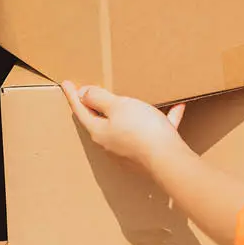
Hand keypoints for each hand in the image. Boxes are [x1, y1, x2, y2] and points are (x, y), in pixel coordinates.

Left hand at [62, 82, 189, 166]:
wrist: (168, 160)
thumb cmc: (141, 130)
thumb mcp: (117, 107)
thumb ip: (99, 99)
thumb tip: (84, 94)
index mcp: (99, 131)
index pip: (81, 111)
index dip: (73, 95)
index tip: (66, 84)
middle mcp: (111, 144)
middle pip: (102, 121)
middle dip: (99, 107)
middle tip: (94, 93)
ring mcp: (130, 151)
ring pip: (128, 127)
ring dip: (132, 112)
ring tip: (138, 100)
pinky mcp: (149, 153)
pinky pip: (154, 131)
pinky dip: (163, 120)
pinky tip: (177, 108)